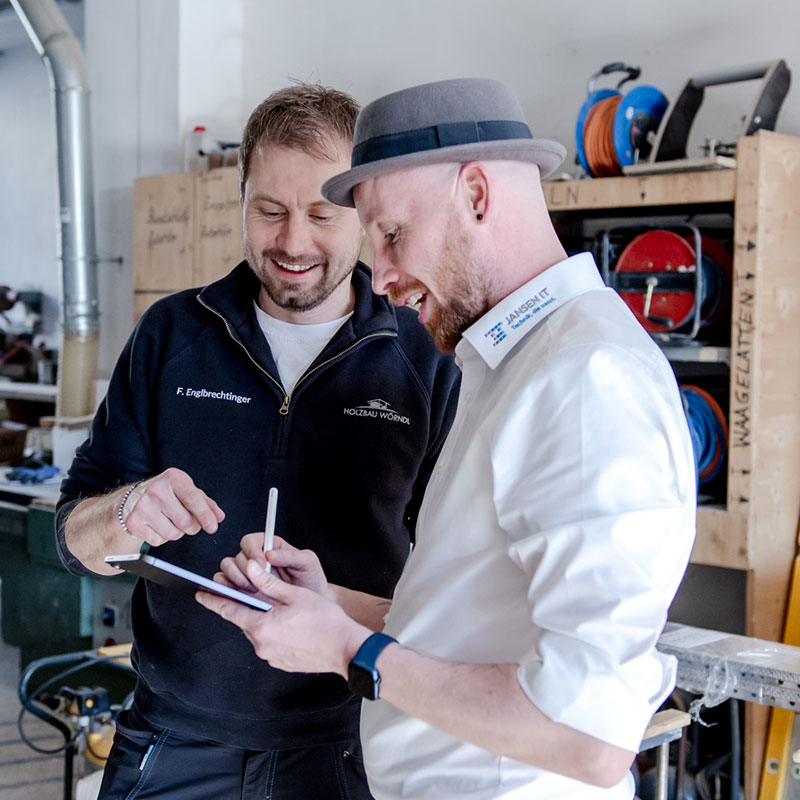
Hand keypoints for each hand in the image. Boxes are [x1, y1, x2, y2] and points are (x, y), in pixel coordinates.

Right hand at [122, 467, 223, 545]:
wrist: (136, 497)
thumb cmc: (168, 493)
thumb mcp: (188, 491)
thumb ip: (207, 504)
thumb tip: (218, 517)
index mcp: (173, 478)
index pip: (192, 499)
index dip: (205, 515)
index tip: (212, 527)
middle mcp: (156, 490)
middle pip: (185, 521)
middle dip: (193, 527)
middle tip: (188, 521)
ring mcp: (142, 506)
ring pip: (172, 534)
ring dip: (178, 532)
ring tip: (171, 520)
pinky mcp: (133, 521)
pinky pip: (158, 541)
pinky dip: (163, 537)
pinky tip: (158, 525)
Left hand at [197, 559, 369, 676]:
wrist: (345, 648)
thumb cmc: (325, 621)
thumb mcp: (295, 595)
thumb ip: (268, 582)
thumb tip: (250, 567)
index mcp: (261, 626)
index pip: (229, 609)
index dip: (213, 600)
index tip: (200, 593)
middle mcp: (261, 644)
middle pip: (245, 620)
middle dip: (249, 606)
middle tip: (259, 594)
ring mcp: (270, 656)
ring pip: (259, 631)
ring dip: (265, 619)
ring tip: (285, 610)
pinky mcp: (281, 662)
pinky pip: (270, 643)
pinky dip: (275, 632)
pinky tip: (292, 625)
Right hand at [215, 535, 329, 598]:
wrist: (311, 605)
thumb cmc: (310, 579)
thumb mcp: (308, 562)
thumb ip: (291, 555)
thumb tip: (270, 553)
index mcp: (269, 546)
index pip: (250, 541)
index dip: (252, 551)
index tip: (261, 564)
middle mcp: (255, 559)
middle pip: (235, 556)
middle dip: (244, 569)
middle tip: (257, 581)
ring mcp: (246, 575)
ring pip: (226, 569)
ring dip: (235, 579)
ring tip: (253, 590)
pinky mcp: (240, 591)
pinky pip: (223, 586)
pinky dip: (226, 590)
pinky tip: (240, 597)